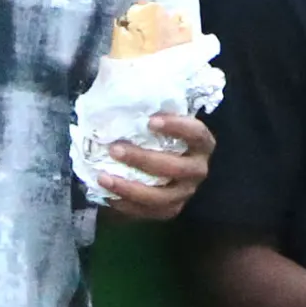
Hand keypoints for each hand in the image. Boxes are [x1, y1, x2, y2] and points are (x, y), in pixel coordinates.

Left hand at [99, 113, 214, 220]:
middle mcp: (198, 169)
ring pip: (162, 197)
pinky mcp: (171, 209)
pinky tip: (107, 195)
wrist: (164, 163)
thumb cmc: (159, 134)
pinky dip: (127, 205)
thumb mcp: (160, 118)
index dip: (177, 127)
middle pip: (175, 168)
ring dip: (130, 188)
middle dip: (142, 159)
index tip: (150, 121)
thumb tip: (118, 94)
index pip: (197, 133)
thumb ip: (148, 109)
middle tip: (114, 149)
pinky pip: (150, 212)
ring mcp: (186, 192)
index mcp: (202, 144)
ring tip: (103, 177)